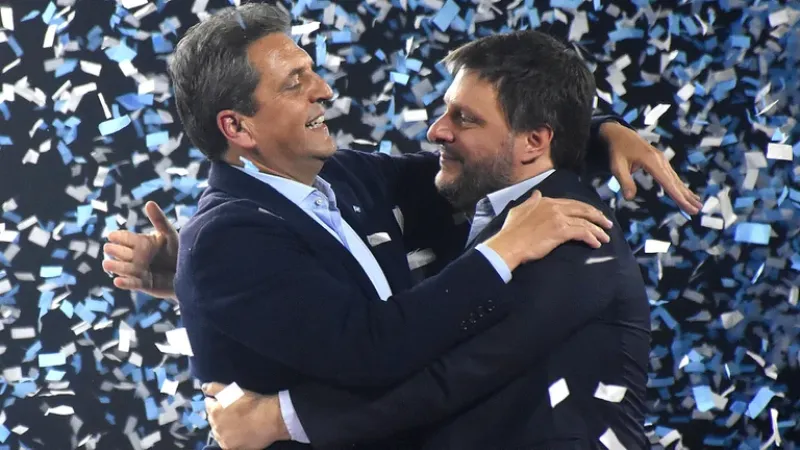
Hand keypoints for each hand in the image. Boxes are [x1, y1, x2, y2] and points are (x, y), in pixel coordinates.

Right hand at [102, 201, 178, 299]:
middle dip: (115, 251)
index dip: (118, 237)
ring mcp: (139, 271)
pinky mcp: (144, 284)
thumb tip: (149, 203)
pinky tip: (117, 281)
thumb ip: (159, 220)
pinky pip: (133, 284)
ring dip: (116, 267)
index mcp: (140, 243)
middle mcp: (136, 257)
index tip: (112, 236)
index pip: (125, 238)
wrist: (190, 270)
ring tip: (107, 264)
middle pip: (121, 253)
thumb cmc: (179, 250)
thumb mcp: (170, 234)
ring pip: (124, 268)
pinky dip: (125, 283)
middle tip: (108, 248)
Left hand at [202, 382, 288, 449]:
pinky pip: (226, 444)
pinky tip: (239, 434)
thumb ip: (215, 388)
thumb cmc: (252, 403)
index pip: (208, 405)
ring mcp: (223, 439)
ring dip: (224, 428)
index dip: (217, 402)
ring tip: (237, 424)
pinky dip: (230, 439)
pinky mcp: (230, 448)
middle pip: (213, 420)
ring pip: (219, 433)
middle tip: (233, 413)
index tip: (226, 402)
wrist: (269, 419)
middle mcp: (215, 427)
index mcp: (214, 411)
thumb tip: (204, 388)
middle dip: (219, 416)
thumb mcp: (233, 390)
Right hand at [485, 191, 612, 268]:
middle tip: (606, 223)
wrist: (509, 244)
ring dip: (598, 230)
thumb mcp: (519, 210)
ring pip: (585, 222)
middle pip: (582, 210)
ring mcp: (559, 219)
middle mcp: (555, 207)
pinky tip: (596, 243)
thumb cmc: (511, 231)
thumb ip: (531, 201)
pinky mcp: (561, 231)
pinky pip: (582, 232)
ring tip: (606, 236)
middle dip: (597, 216)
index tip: (593, 214)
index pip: (571, 203)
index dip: (584, 209)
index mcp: (546, 202)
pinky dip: (591, 237)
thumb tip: (537, 193)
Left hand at [600, 121, 701, 213]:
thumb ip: (624, 181)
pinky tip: (687, 193)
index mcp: (651, 161)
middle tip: (697, 210)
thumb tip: (629, 198)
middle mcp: (660, 160)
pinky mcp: (660, 161)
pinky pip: (672, 175)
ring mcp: (662, 159)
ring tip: (697, 205)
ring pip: (675, 179)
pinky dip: (680, 186)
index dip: (678, 197)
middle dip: (686, 197)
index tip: (688, 207)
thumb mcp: (616, 166)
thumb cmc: (616, 150)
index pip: (667, 183)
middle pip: (675, 182)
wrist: (619, 134)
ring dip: (686, 192)